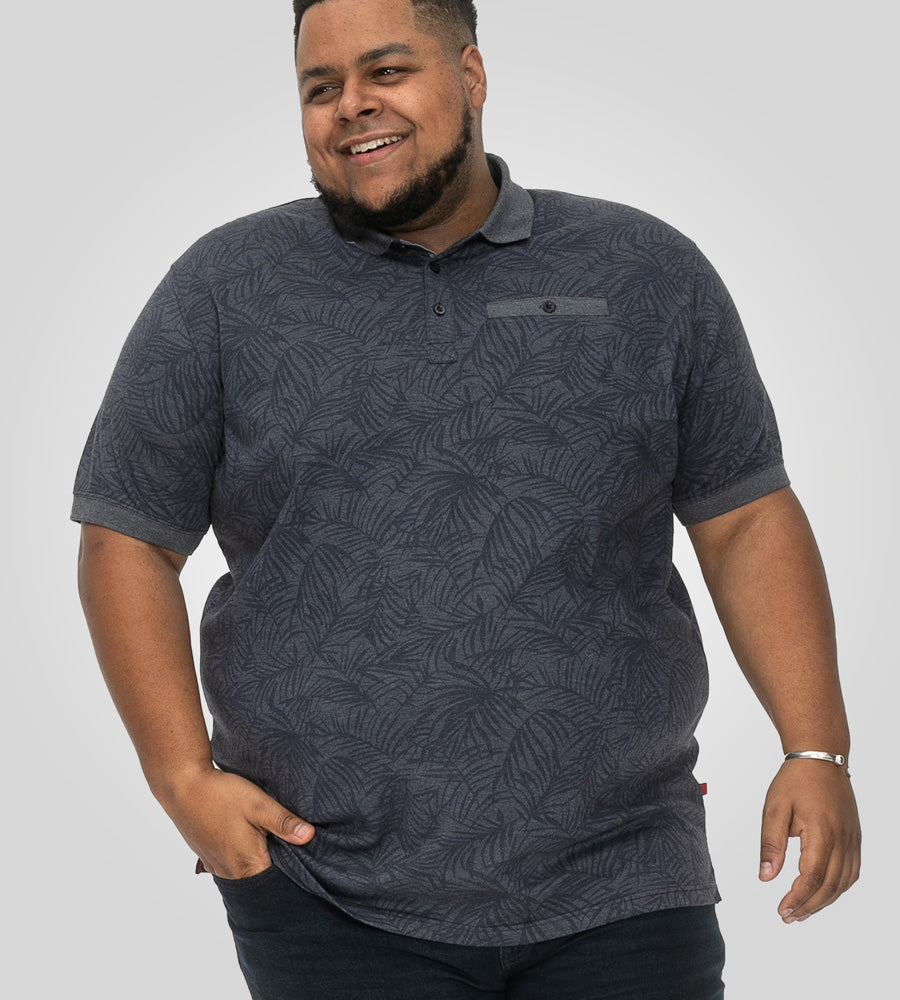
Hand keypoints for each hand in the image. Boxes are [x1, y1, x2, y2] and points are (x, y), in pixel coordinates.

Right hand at [159, 768, 314, 878]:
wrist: (183, 786)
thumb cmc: (222, 794)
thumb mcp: (259, 804)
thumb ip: (284, 823)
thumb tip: (310, 837)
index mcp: (247, 864)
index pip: (278, 882)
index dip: (294, 872)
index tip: (306, 859)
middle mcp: (230, 873)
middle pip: (262, 880)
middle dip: (278, 869)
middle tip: (292, 848)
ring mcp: (216, 866)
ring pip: (246, 874)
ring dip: (259, 863)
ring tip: (271, 844)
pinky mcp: (208, 857)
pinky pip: (232, 867)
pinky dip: (243, 859)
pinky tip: (249, 841)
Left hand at [758, 759, 859, 921]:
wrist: (821, 759)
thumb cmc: (795, 780)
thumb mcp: (774, 808)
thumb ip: (771, 843)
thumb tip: (766, 876)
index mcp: (822, 831)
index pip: (812, 876)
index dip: (798, 898)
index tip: (781, 909)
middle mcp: (842, 839)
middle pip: (830, 885)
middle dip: (809, 906)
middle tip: (788, 916)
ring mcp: (852, 840)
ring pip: (843, 883)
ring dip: (824, 901)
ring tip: (802, 911)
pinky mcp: (855, 838)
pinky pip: (852, 872)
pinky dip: (838, 888)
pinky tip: (823, 894)